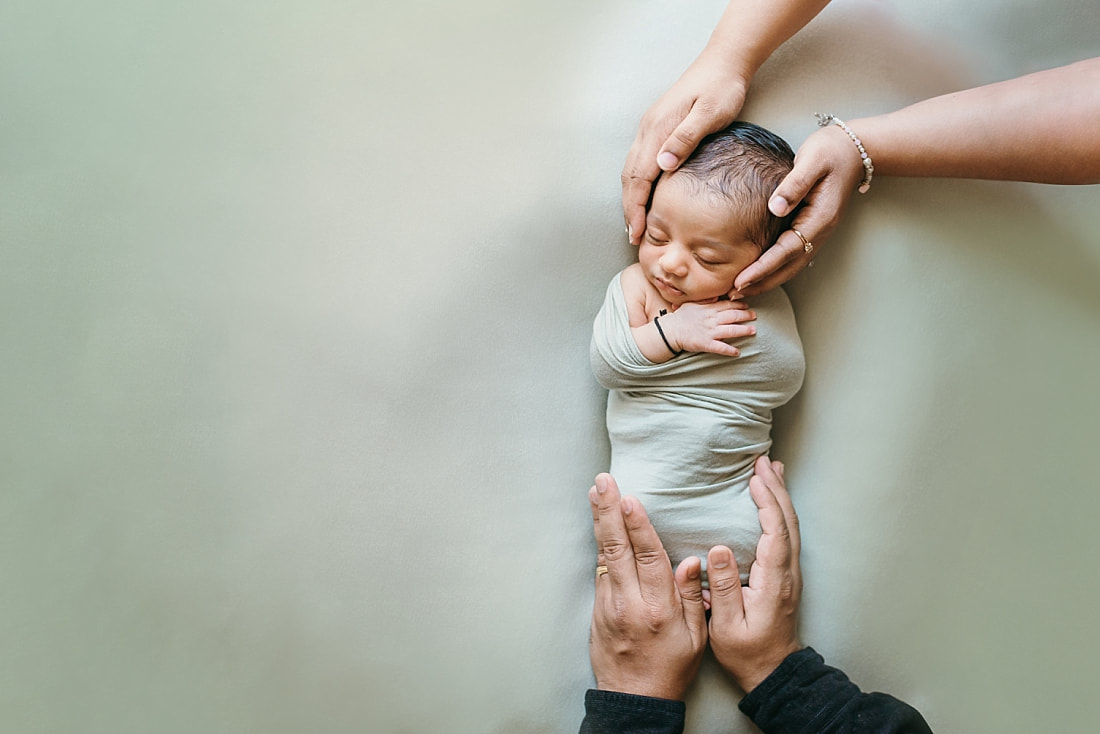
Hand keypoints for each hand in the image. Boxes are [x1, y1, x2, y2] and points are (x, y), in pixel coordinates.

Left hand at [588, 473, 707, 699]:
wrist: (635, 699)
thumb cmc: (671, 667)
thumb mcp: (697, 638)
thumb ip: (694, 597)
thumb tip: (693, 560)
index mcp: (659, 608)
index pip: (648, 558)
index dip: (638, 526)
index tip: (631, 499)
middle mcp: (630, 602)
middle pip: (617, 548)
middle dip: (609, 511)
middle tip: (603, 482)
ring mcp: (609, 605)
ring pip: (604, 554)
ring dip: (600, 520)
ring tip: (596, 491)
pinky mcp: (597, 609)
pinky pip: (600, 569)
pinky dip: (600, 543)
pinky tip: (600, 522)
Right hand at [622, 53, 748, 245]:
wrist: (724, 61)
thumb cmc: (722, 88)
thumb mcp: (710, 113)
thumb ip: (686, 138)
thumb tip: (662, 164)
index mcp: (658, 129)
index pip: (639, 178)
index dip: (636, 208)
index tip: (637, 232)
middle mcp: (648, 129)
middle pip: (629, 177)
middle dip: (629, 209)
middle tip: (634, 236)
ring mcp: (650, 127)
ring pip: (632, 170)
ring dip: (631, 198)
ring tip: (635, 223)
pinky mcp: (657, 126)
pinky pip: (640, 161)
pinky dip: (639, 184)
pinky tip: (646, 195)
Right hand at [660, 300, 755, 356]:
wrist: (669, 331)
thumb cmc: (680, 317)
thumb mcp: (691, 304)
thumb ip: (705, 300)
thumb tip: (716, 296)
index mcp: (708, 309)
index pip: (727, 305)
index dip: (739, 304)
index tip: (746, 305)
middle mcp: (711, 319)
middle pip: (732, 316)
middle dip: (745, 315)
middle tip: (754, 316)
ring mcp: (709, 332)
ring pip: (730, 330)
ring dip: (743, 330)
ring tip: (753, 331)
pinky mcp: (706, 344)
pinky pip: (720, 347)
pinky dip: (730, 350)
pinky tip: (737, 352)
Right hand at [706, 456, 802, 691]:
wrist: (773, 673)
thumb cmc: (747, 653)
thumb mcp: (726, 626)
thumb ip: (722, 588)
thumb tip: (717, 549)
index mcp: (773, 582)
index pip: (775, 533)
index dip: (767, 503)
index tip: (754, 479)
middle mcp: (787, 574)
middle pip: (788, 522)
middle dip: (776, 489)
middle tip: (763, 462)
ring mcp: (789, 574)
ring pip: (791, 526)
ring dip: (780, 496)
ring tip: (771, 470)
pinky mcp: (784, 576)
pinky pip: (786, 534)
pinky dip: (779, 511)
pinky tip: (771, 501)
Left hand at [734, 125, 864, 293]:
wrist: (854, 149)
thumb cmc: (831, 151)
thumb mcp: (812, 160)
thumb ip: (794, 184)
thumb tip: (775, 208)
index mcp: (819, 218)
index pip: (786, 250)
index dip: (763, 267)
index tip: (741, 280)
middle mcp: (820, 231)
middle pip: (789, 267)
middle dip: (761, 283)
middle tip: (733, 294)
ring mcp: (817, 232)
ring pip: (791, 265)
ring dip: (767, 280)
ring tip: (741, 290)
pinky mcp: (812, 228)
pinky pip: (792, 256)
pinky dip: (774, 269)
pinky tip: (758, 273)